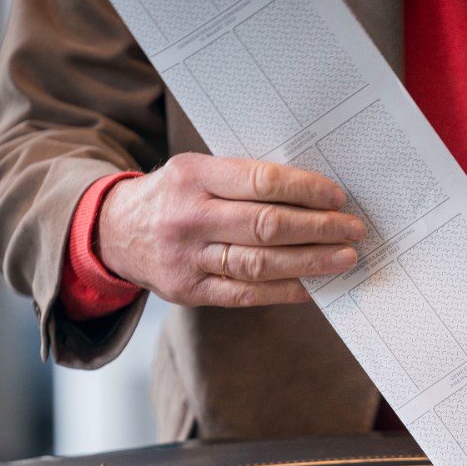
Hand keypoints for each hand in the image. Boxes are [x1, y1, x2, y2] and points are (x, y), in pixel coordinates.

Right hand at [97, 153, 364, 306]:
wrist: (113, 231)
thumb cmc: (173, 196)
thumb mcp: (196, 171)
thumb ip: (242, 179)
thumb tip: (311, 193)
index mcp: (193, 176)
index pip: (261, 182)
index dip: (305, 190)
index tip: (337, 198)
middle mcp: (189, 217)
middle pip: (266, 225)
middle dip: (318, 229)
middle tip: (353, 230)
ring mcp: (187, 257)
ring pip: (259, 263)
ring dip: (309, 262)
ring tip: (343, 259)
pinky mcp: (189, 290)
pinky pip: (245, 294)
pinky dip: (283, 291)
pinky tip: (312, 287)